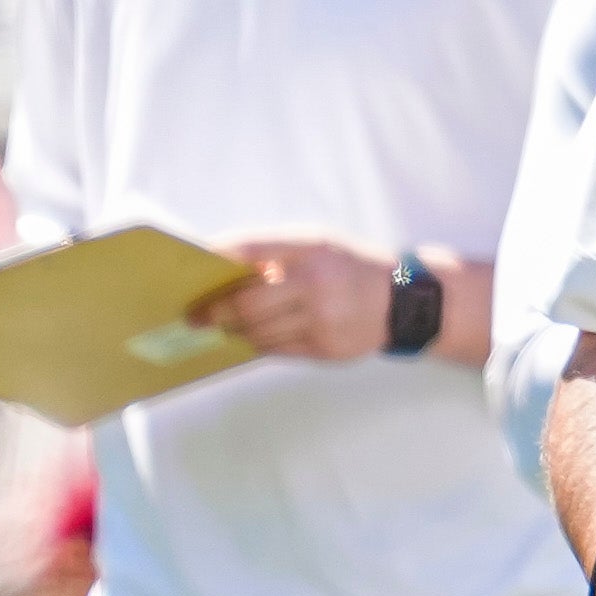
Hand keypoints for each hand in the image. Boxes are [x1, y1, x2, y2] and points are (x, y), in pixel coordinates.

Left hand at [201, 235, 398, 361]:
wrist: (403, 300)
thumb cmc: (349, 267)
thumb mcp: (319, 244)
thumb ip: (276, 252)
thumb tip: (221, 266)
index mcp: (313, 248)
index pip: (251, 250)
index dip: (216, 259)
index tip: (191, 270)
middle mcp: (317, 284)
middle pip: (247, 304)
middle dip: (217, 311)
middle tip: (196, 316)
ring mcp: (322, 321)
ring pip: (259, 332)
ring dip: (236, 331)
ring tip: (225, 326)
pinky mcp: (326, 349)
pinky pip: (278, 350)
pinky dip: (260, 343)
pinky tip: (252, 337)